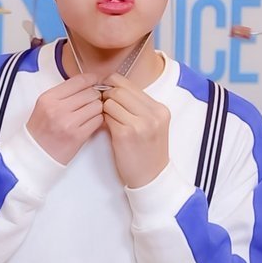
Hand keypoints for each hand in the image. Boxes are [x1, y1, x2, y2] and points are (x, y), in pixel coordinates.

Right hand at [27, 73, 102, 164]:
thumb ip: (64, 92)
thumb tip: (88, 83)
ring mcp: (68, 123)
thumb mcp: (45, 104)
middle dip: (95, 95)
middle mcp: (58, 109)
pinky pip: (98, 120)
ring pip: (97, 106)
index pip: (78, 81)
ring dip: (97, 108)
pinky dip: (97, 120)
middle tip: (92, 100)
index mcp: (49, 98)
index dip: (91, 79)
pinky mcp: (78, 136)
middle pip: (90, 93)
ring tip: (90, 112)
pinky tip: (90, 121)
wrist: (36, 153)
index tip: (96, 80)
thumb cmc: (41, 128)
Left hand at [102, 73, 170, 187]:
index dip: (112, 84)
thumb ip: (137, 105)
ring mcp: (139, 124)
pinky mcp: (125, 135)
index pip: (128, 83)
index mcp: (159, 108)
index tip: (106, 90)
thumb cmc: (148, 150)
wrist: (152, 178)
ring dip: (103, 109)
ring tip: (107, 118)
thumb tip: (112, 87)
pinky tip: (107, 127)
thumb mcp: (153, 123)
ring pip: (110, 102)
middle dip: (105, 95)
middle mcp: (152, 114)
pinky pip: (106, 117)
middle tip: (102, 104)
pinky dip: (103, 120)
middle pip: (118, 90)